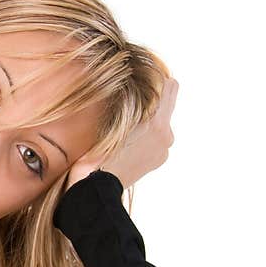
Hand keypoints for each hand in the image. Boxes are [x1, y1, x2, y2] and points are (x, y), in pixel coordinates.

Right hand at [65, 77, 178, 191]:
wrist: (95, 188)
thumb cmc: (97, 154)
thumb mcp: (114, 120)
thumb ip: (132, 101)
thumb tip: (141, 83)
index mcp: (157, 124)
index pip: (170, 88)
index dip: (158, 80)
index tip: (145, 78)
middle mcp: (166, 136)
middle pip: (167, 105)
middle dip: (153, 101)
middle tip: (133, 99)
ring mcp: (163, 150)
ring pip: (160, 123)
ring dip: (148, 120)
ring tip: (127, 125)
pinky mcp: (158, 160)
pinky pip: (156, 139)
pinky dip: (146, 136)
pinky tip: (128, 141)